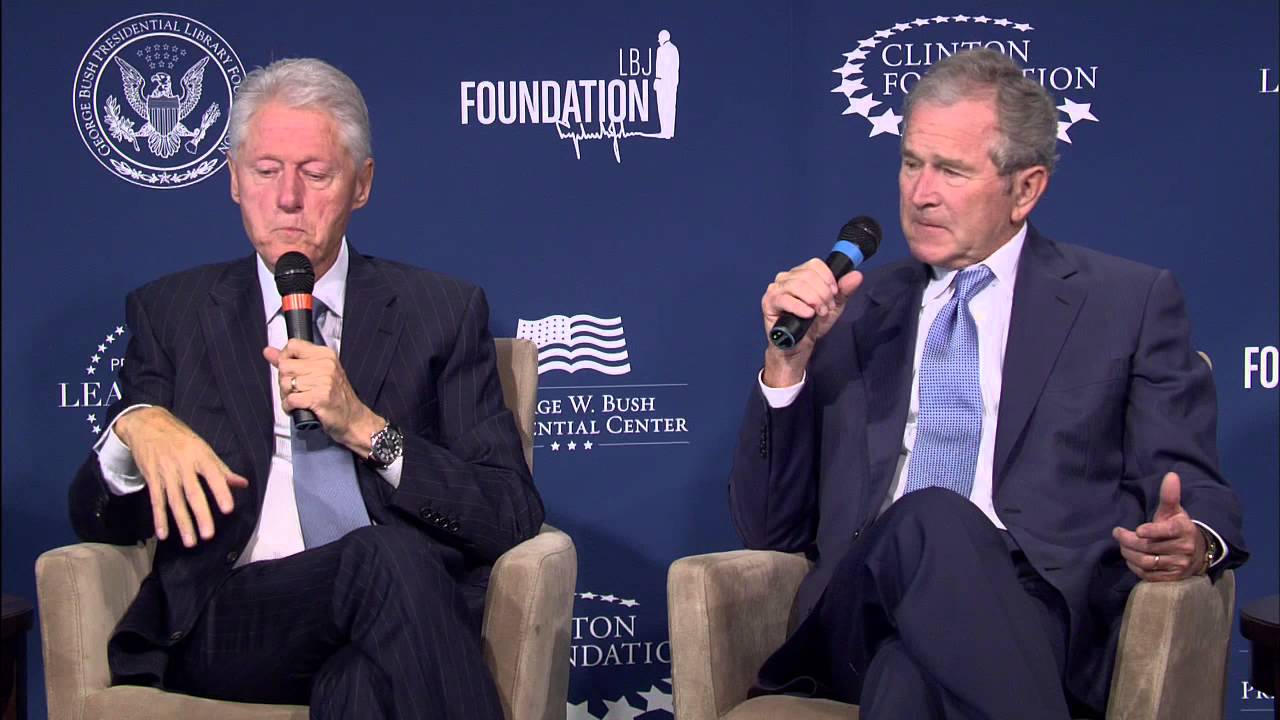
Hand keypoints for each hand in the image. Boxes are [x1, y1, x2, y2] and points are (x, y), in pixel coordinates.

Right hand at [114, 407, 247, 546]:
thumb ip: (222, 469)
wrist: (146, 425)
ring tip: (191, 541)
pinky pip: (156, 501)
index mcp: (200, 456)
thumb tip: (242, 483)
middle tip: (208, 535)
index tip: (228, 509)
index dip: (221, 492)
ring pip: (175, 501)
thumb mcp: (203, 448)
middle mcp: (183, 465)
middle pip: (193, 493)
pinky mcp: (152, 479)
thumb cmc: (180, 438)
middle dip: (201, 515)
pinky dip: (159, 518)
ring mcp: (166, 473)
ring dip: (182, 523)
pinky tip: (163, 534)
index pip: (214, 476)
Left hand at [263, 339, 383, 455]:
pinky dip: (289, 407)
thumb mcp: (318, 373)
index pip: (293, 346)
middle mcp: (326, 365)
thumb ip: (292, 361)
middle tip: (295, 389)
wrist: (354, 419)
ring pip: (285, 383)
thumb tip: (269, 351)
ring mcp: (323, 381)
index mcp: (326, 355)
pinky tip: (298, 407)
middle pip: (285, 366)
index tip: (290, 370)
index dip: (285, 359)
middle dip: (284, 381)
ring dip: (286, 396)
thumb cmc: (338, 398)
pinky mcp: (319, 398)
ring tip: (298, 399)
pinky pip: (291, 399)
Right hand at [761, 259, 863, 386]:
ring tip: (819, 313)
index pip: (815, 264)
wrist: (798, 346)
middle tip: (827, 309)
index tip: (834, 294)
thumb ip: (844, 290)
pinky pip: (785, 299)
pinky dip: (800, 307)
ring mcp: (775, 289)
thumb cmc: (812, 324)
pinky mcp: (769, 302)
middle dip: (823, 293)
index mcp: (800, 274)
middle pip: (808, 275)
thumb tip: (857, 275)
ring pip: (798, 285)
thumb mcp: (833, 306)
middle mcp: (786, 278)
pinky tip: (808, 315)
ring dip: (814, 300)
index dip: (828, 278)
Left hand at [1112, 472, 1205, 580]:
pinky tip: (1131, 558)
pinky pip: (1148, 575)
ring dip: (1129, 554)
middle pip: (1149, 547)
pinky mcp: (1172, 577)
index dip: (1152, 531)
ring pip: (1147, 562)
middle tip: (1118, 534)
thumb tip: (1171, 475)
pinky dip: (1135, 567)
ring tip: (1122, 546)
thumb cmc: (1179, 528)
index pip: (1167, 531)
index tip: (1138, 530)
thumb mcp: (1174, 511)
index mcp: (1183, 530)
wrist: (1197, 553)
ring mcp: (1178, 565)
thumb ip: (1169, 495)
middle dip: (1128, 541)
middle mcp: (1184, 549)